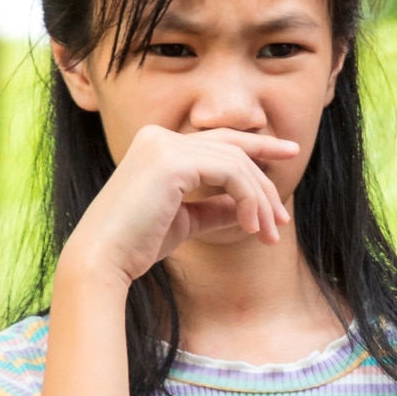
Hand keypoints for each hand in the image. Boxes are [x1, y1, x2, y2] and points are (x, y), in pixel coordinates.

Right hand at [61, 124, 300, 287]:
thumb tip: (247, 207)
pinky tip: (252, 228)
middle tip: (283, 220)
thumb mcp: (187, 220)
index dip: (259, 145)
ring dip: (261, 201)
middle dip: (266, 185)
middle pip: (234, 151)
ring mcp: (164, 145)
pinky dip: (249, 200)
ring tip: (269, 234)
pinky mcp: (172, 161)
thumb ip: (216, 207)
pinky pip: (232, 173)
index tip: (291, 153)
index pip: (220, 140)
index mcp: (157, 145)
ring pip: (237, 164)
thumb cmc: (139, 243)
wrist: (105, 259)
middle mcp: (159, 137)